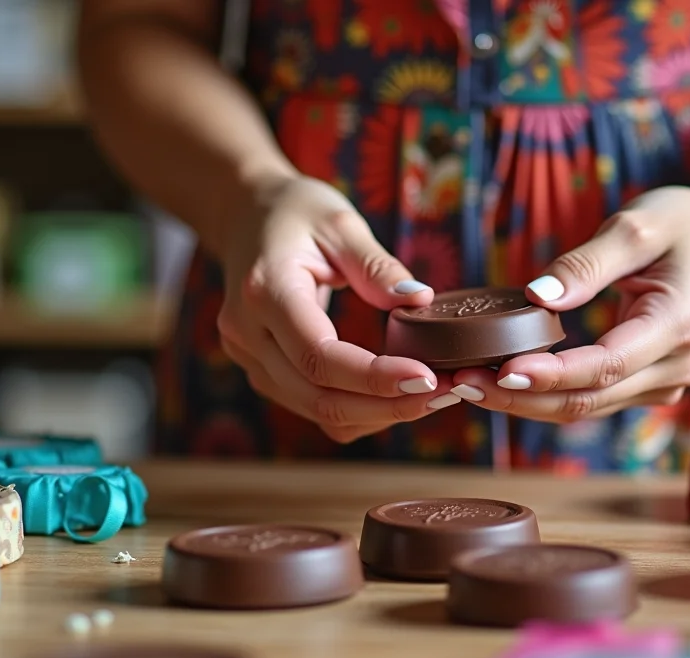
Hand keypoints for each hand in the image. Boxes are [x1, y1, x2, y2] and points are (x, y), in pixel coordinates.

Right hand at [217, 174, 461, 442]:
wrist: (244, 214)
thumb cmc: (296, 212)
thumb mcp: (340, 222)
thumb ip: (377, 265)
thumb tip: (420, 300)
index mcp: (265, 290)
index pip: (319, 355)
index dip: (374, 377)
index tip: (429, 377)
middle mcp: (248, 333)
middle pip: (318, 396)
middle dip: (386, 405)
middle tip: (445, 393)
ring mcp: (249, 357)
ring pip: (316, 411)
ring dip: (377, 414)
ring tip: (433, 397)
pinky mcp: (262, 370)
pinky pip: (312, 407)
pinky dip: (357, 411)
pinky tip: (396, 396)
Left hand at [450, 186, 689, 422]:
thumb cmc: (685, 224)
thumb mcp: (637, 225)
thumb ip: (587, 263)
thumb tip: (535, 298)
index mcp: (677, 325)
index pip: (604, 365)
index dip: (550, 374)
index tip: (498, 371)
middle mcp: (676, 367)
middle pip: (588, 399)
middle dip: (520, 396)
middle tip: (459, 383)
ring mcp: (665, 383)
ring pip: (585, 408)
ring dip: (525, 401)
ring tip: (465, 386)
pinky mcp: (649, 385)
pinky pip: (591, 399)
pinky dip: (545, 394)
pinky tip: (500, 382)